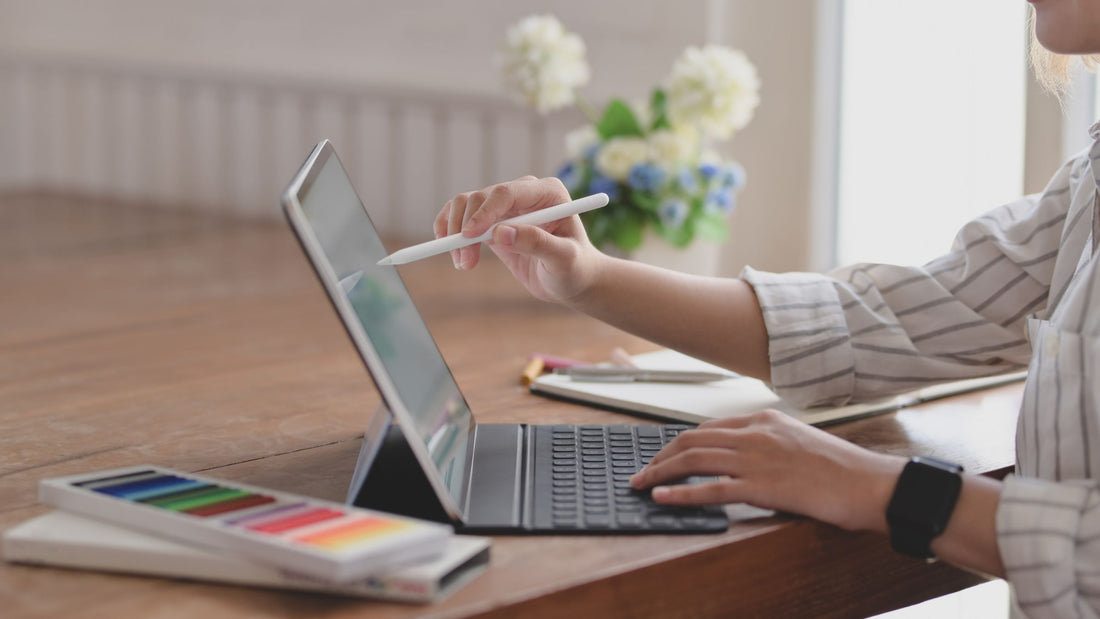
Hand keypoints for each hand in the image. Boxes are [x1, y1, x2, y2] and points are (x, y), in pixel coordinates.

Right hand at [434, 176, 605, 302]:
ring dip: (455, 233)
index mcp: (547, 192)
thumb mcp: (564, 260)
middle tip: (464, 263)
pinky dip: (450, 232)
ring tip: (463, 264)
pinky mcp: (492, 220)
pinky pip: (462, 217)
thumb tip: (500, 233)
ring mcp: (507, 205)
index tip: (469, 237)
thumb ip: (537, 243)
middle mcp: (525, 192)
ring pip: (466, 205)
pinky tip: (454, 253)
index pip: (506, 193)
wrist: (571, 280)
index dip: (484, 212)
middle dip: (466, 229)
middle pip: (481, 198)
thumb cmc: (575, 269)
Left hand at [630, 409, 905, 532]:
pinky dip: (681, 492)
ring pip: (694, 459)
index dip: (680, 441)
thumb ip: (770, 443)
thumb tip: (744, 457)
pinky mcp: (762, 487)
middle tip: (642, 470)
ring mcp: (758, 459)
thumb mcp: (801, 441)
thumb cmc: (842, 469)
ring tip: (641, 483)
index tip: (664, 454)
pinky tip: (662, 496)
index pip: (709, 427)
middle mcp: (756, 434)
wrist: (870, 484)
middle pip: (693, 439)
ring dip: (661, 471)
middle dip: (661, 455)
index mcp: (766, 420)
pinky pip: (711, 488)